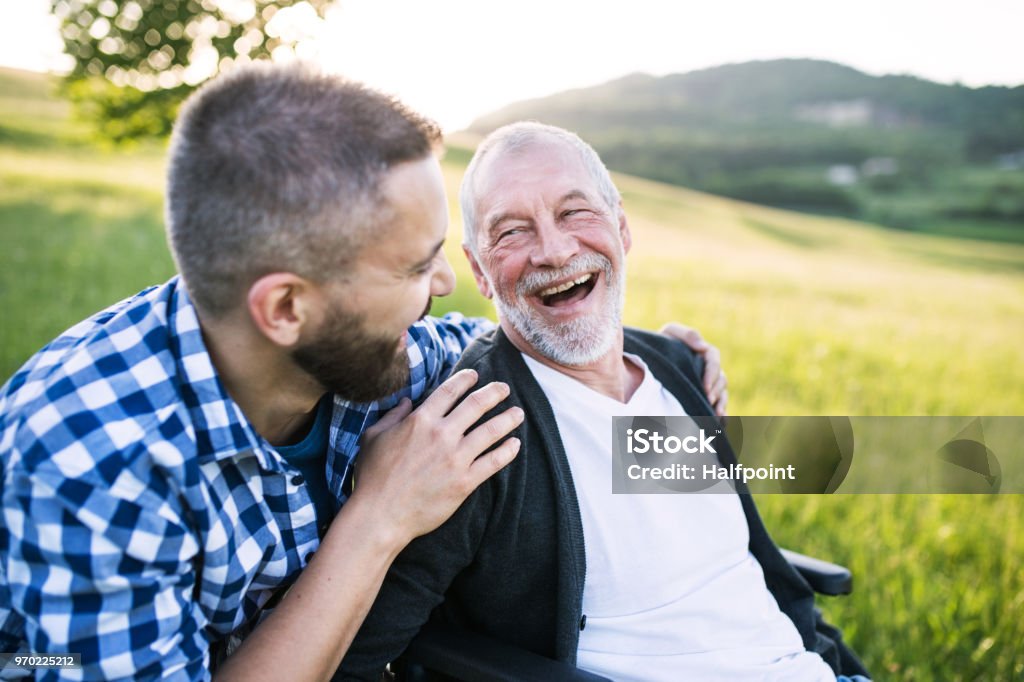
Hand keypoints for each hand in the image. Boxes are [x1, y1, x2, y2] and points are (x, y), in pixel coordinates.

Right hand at [352, 369, 523, 543]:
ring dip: (508, 419)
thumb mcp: (373, 437)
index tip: (475, 375)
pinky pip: (494, 462)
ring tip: (518, 413)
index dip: (465, 379)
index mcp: (420, 420)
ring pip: (491, 430)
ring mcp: (455, 458)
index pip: (450, 391)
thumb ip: (392, 416)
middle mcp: (442, 435)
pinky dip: (508, 451)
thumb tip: (406, 402)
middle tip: (505, 388)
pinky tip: (515, 444)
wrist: (380, 515)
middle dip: (494, 392)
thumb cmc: (372, 477)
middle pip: (477, 405)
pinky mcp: (464, 482)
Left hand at [659, 322, 727, 416]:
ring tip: (716, 414)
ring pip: (722, 393)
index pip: (714, 359)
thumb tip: (704, 346)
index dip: (712, 373)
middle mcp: (708, 369)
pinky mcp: (703, 396)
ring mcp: (707, 383)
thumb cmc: (661, 344)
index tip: (705, 387)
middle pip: (721, 379)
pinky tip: (719, 421)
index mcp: (702, 353)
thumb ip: (687, 334)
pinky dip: (721, 412)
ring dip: (721, 403)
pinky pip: (718, 405)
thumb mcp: (670, 333)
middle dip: (716, 391)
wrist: (647, 359)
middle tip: (708, 401)